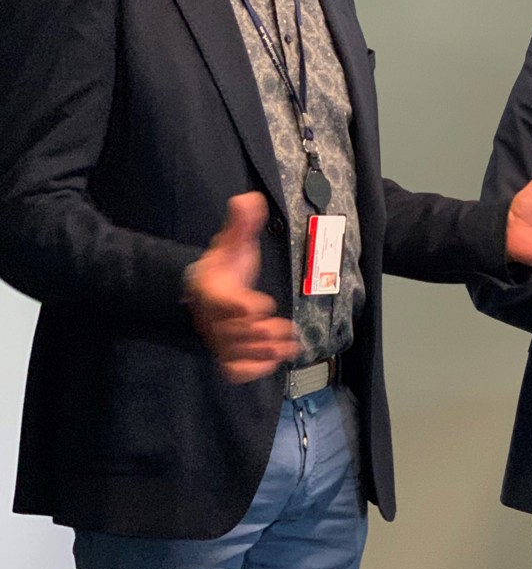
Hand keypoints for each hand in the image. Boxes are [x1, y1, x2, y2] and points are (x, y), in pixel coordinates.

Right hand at [184, 192, 300, 382]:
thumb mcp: (234, 241)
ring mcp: (217, 337)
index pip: (220, 302)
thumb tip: (249, 198)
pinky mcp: (226, 353)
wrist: (207, 288)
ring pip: (236, 352)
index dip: (240, 307)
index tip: (262, 306)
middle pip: (232, 332)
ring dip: (264, 351)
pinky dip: (255, 369)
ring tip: (288, 343)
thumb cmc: (225, 264)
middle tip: (282, 329)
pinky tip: (277, 359)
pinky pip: (234, 369)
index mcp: (209, 288)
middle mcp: (210, 317)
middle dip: (259, 333)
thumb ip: (242, 223)